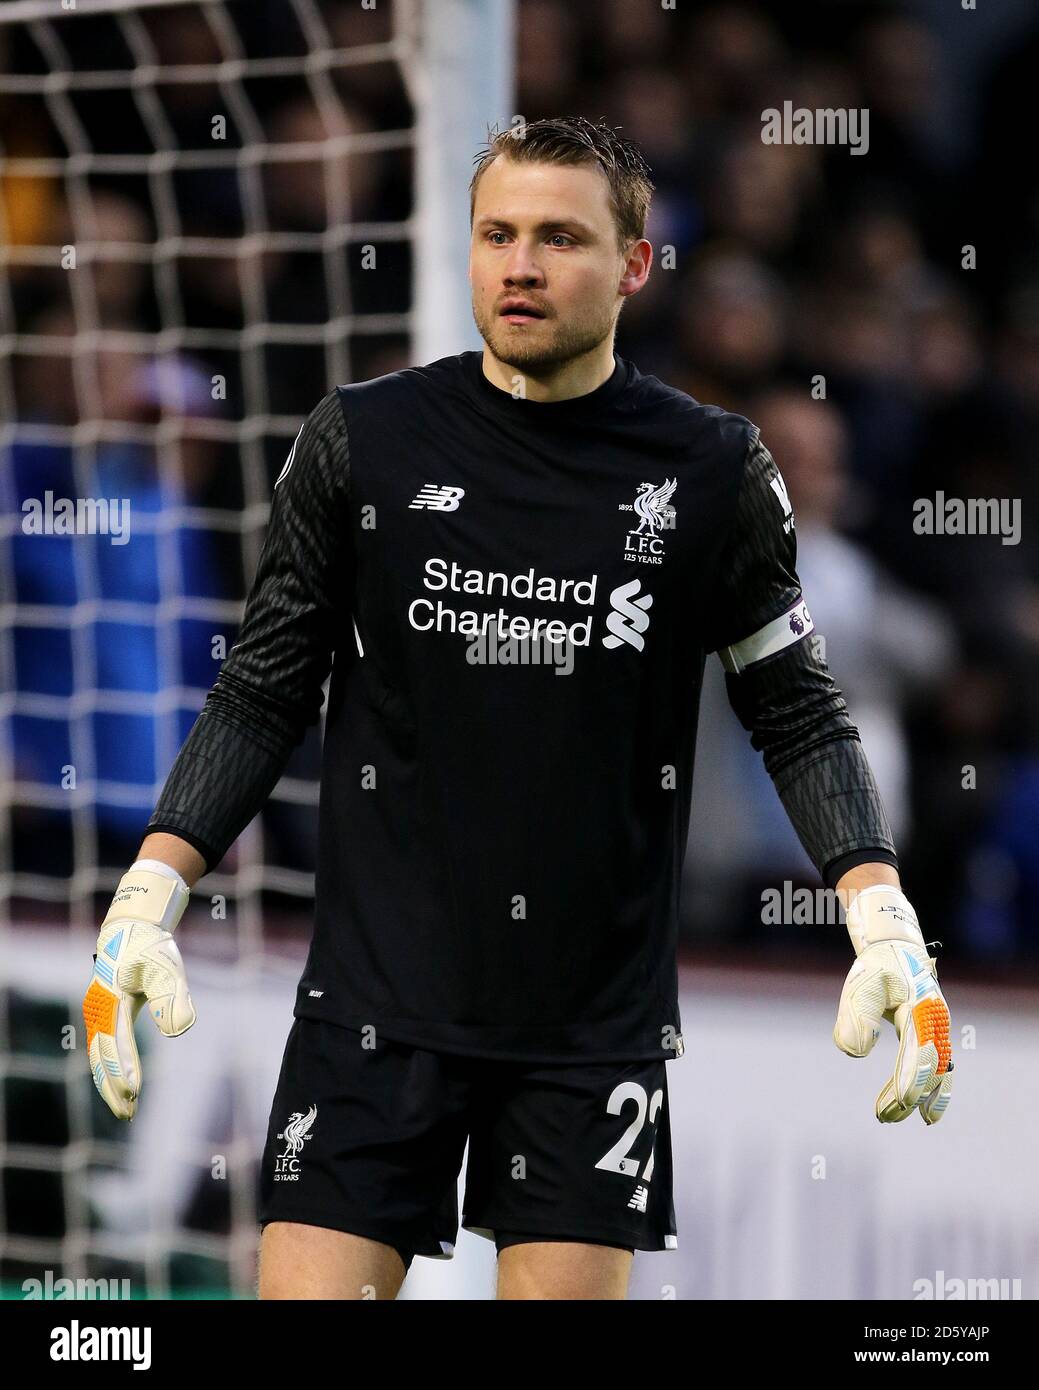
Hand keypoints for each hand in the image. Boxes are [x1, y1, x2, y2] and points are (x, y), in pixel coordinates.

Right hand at [83, 862, 195, 1119]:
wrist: (131, 928)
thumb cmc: (151, 946)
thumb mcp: (167, 966)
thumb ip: (173, 997)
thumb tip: (178, 1032)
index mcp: (111, 1000)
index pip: (117, 1042)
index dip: (125, 1068)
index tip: (134, 1092)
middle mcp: (98, 1011)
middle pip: (102, 1057)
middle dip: (113, 1086)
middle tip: (128, 1113)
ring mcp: (96, 1014)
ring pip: (99, 1057)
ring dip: (109, 1084)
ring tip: (126, 1110)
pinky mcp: (102, 1016)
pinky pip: (102, 1050)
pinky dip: (109, 1070)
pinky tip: (121, 1086)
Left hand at [834, 886, 952, 1124]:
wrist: (895, 947)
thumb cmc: (876, 966)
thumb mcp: (860, 985)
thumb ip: (857, 1017)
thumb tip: (856, 1053)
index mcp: (921, 1009)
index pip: (919, 1052)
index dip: (910, 1080)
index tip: (898, 1102)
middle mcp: (935, 1021)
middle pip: (930, 1067)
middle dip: (909, 1095)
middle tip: (884, 1117)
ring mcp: (937, 1027)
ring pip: (935, 1070)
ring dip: (917, 1095)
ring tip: (891, 1116)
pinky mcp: (931, 1032)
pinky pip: (932, 1064)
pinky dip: (923, 1085)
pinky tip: (913, 1106)